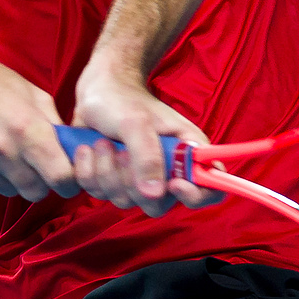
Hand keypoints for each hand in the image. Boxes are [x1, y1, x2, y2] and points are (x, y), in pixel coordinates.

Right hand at [0, 34, 77, 200]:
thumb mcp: (29, 91)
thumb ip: (53, 122)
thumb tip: (72, 149)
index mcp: (27, 128)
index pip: (62, 178)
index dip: (69, 182)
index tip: (65, 179)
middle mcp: (2, 149)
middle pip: (35, 192)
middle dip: (39, 182)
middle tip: (31, 164)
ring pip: (7, 191)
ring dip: (10, 178)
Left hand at [70, 62, 216, 216]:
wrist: (95, 92)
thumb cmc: (123, 100)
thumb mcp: (136, 122)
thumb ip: (147, 157)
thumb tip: (155, 195)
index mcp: (187, 154)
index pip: (210, 191)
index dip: (196, 196)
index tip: (173, 184)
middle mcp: (166, 172)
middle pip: (158, 206)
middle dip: (132, 182)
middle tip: (122, 151)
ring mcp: (137, 180)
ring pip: (124, 201)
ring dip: (106, 172)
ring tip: (102, 142)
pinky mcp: (112, 181)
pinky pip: (99, 194)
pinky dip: (88, 172)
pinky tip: (88, 149)